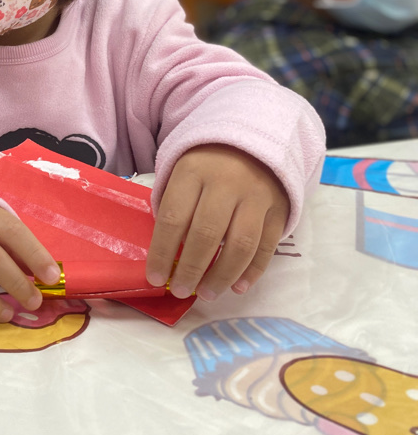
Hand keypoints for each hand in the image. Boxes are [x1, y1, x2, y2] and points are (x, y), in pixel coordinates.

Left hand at [146, 144, 289, 300]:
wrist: (252, 141)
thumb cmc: (206, 166)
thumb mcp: (181, 174)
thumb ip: (175, 208)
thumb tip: (167, 257)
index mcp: (193, 172)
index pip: (173, 217)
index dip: (162, 252)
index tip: (155, 277)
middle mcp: (226, 183)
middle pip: (206, 234)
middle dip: (190, 269)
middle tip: (180, 290)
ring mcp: (256, 196)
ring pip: (240, 244)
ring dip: (221, 276)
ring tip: (207, 294)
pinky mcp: (279, 209)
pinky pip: (266, 246)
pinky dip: (252, 271)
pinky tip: (237, 287)